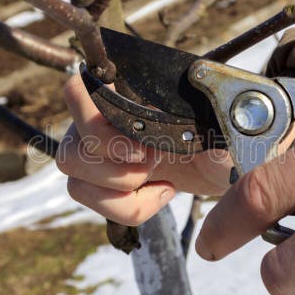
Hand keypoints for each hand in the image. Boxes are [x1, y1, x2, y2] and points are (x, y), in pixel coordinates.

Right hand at [58, 75, 231, 224]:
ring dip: (120, 189)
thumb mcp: (224, 126)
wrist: (223, 164)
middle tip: (157, 160)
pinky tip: (160, 192)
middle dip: (117, 166)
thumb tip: (203, 111)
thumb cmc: (222, 136)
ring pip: (74, 175)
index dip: (98, 125)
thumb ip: (212, 119)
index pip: (77, 91)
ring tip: (160, 179)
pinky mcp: (98, 180)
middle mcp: (98, 114)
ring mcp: (94, 148)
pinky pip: (87, 197)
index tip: (144, 148)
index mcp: (124, 87)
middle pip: (70, 145)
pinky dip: (127, 206)